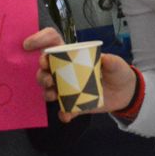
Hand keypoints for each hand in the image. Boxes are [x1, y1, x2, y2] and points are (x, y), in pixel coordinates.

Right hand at [23, 28, 138, 122]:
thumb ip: (111, 61)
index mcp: (73, 55)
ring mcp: (68, 87)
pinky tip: (66, 115)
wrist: (126, 93)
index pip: (52, 43)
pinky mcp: (74, 103)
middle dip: (41, 73)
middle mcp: (66, 70)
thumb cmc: (117, 72)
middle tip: (48, 78)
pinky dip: (63, 113)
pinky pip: (64, 109)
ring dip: (46, 92)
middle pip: (45, 68)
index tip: (28, 46)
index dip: (39, 40)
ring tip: (53, 96)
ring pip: (49, 88)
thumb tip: (104, 59)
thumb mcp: (117, 63)